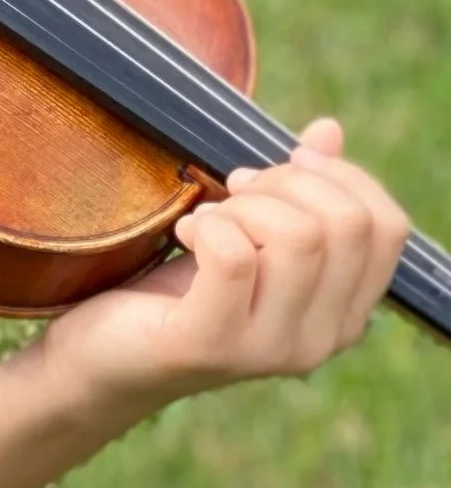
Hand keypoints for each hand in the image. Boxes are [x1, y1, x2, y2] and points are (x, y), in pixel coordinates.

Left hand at [36, 120, 408, 421]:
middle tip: (231, 193)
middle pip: (345, 224)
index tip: (279, 169)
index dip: (338, 177)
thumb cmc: (175, 293)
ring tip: (204, 222)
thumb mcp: (245, 236)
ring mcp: (272, 349)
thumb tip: (328, 131)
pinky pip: (234, 257)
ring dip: (240, 207)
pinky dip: (206, 227)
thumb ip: (295, 192)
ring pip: (297, 236)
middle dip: (283, 185)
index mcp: (346, 311)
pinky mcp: (212, 344)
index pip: (386, 227)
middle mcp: (325, 339)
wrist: (101, 357)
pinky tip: (184, 235)